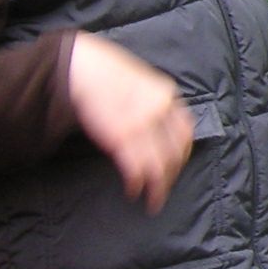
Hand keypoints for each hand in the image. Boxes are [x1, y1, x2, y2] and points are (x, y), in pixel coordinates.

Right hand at [67, 33, 192, 211]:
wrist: (82, 67)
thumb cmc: (106, 72)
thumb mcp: (141, 83)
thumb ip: (153, 102)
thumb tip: (157, 126)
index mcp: (167, 96)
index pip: (185, 132)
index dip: (182, 154)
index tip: (175, 167)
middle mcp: (161, 110)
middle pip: (175, 153)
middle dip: (171, 176)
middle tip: (163, 192)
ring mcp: (142, 124)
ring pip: (159, 165)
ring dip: (157, 188)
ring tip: (153, 201)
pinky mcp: (121, 136)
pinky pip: (136, 167)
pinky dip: (137, 183)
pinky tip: (133, 191)